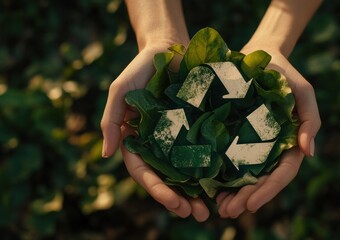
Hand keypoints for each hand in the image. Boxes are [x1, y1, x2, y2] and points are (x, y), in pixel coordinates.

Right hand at [100, 42, 209, 221]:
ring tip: (210, 211)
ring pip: (187, 172)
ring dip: (197, 193)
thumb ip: (111, 120)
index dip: (157, 189)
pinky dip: (212, 170)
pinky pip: (205, 152)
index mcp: (138, 140)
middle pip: (167, 179)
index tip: (172, 202)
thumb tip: (106, 155)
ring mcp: (180, 138)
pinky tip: (224, 184)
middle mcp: (159, 144)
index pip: (144, 171)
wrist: (170, 48)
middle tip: (196, 214)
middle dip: (179, 199)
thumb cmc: (141, 68)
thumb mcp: (120, 90)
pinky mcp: (199, 129)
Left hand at [216, 46, 320, 217]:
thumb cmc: (283, 73)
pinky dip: (222, 176)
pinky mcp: (235, 136)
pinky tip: (210, 188)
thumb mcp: (303, 91)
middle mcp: (272, 148)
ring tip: (218, 208)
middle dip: (247, 199)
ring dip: (234, 195)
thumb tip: (309, 152)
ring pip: (246, 176)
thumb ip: (311, 119)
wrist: (259, 56)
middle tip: (227, 212)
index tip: (249, 204)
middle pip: (262, 180)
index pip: (282, 172)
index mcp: (290, 142)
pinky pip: (230, 160)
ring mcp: (253, 144)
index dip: (268, 190)